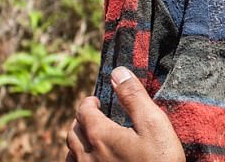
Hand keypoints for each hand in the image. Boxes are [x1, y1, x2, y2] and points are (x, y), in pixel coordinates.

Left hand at [66, 67, 183, 161]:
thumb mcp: (153, 124)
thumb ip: (134, 96)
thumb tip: (118, 72)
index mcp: (100, 136)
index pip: (84, 111)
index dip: (89, 103)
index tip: (96, 101)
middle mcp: (87, 156)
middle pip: (73, 132)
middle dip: (81, 120)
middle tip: (92, 116)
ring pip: (71, 155)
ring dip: (77, 141)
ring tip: (89, 138)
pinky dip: (78, 161)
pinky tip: (91, 161)